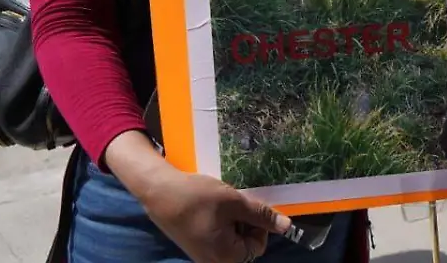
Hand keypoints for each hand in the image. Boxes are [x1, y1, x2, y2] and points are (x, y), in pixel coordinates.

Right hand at [142, 169, 290, 262]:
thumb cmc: (197, 196)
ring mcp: (202, 256)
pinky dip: (218, 223)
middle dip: (243, 223)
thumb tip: (287, 227)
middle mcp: (214, 262)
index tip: (246, 206)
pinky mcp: (194, 246)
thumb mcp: (234, 202)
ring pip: (230, 240)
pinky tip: (209, 208)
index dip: (257, 224)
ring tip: (218, 205)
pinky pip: (216, 238)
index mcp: (227, 256)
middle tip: (231, 204)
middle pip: (244, 245)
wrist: (158, 191)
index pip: (257, 245)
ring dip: (231, 221)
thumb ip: (261, 215)